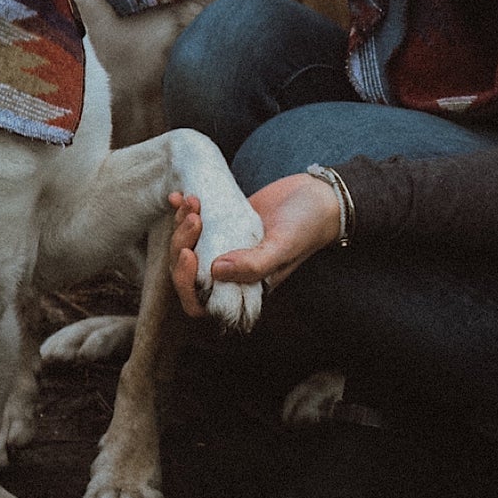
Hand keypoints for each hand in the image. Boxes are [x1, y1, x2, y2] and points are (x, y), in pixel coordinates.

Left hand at [167, 174, 341, 317]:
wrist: (319, 195)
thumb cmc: (308, 226)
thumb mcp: (284, 246)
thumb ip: (255, 264)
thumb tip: (216, 270)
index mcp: (243, 288)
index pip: (199, 302)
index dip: (186, 283)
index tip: (190, 253)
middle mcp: (230, 271)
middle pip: (187, 271)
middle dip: (182, 244)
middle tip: (195, 217)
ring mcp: (224, 246)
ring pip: (187, 245)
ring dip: (181, 224)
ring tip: (193, 201)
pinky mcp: (222, 222)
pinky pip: (194, 223)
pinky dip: (181, 210)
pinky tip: (178, 195)